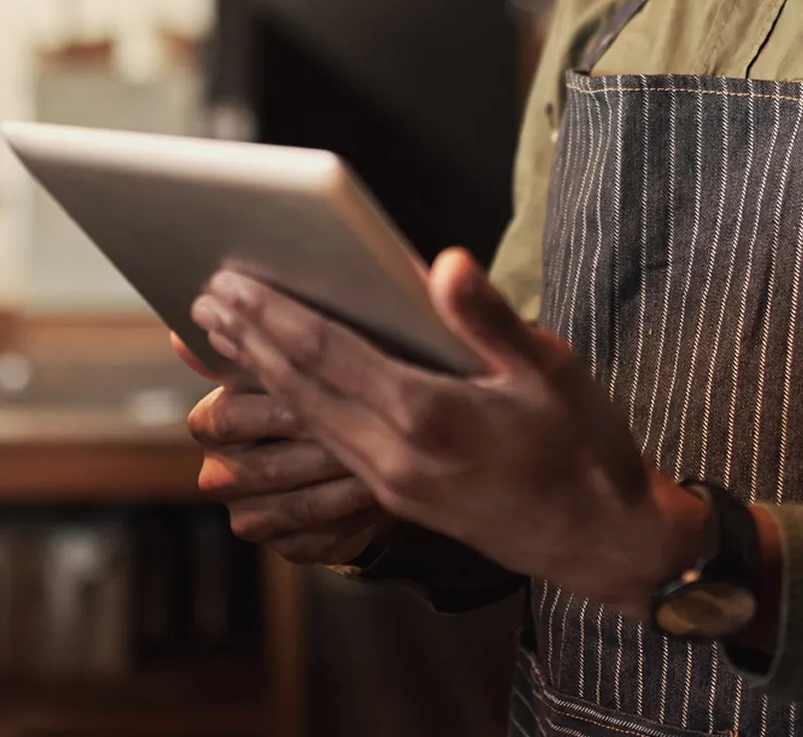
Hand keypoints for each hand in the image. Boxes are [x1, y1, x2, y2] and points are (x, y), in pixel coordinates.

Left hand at [189, 250, 708, 619]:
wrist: (601, 539)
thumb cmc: (584, 445)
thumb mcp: (551, 370)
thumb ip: (489, 317)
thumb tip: (443, 264)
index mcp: (428, 412)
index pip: (329, 353)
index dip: (273, 315)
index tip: (230, 282)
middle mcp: (395, 454)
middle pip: (302, 387)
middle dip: (248, 341)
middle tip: (201, 301)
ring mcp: (391, 483)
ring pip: (307, 420)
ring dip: (260, 376)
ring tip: (219, 340)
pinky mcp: (396, 500)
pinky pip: (327, 448)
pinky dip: (292, 412)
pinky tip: (276, 395)